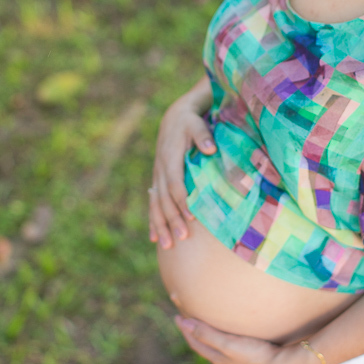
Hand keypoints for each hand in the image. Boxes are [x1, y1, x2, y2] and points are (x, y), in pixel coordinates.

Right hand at [150, 96, 215, 248]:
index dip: (182, 200)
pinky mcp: (157, 180)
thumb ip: (203, 135)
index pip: (175, 183)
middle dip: (172, 219)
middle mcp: (160, 169)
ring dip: (160, 225)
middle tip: (182, 238)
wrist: (175, 117)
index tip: (192, 216)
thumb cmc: (191, 121)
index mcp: (170, 157)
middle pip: (164, 199)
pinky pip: (153, 203)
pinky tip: (154, 238)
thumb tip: (211, 148)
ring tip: (166, 245)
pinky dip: (153, 221)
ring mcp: (157, 176)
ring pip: (156, 204)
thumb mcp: (197, 123)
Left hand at [174, 316, 317, 363]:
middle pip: (202, 342)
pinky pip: (227, 342)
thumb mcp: (228, 344)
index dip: (185, 327)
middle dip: (192, 328)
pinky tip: (228, 327)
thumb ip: (206, 334)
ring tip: (204, 319)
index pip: (194, 341)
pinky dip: (220, 333)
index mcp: (217, 357)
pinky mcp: (248, 353)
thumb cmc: (256, 354)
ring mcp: (236, 357)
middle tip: (186, 312)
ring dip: (206, 331)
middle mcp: (224, 359)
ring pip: (215, 343)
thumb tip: (183, 322)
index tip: (177, 312)